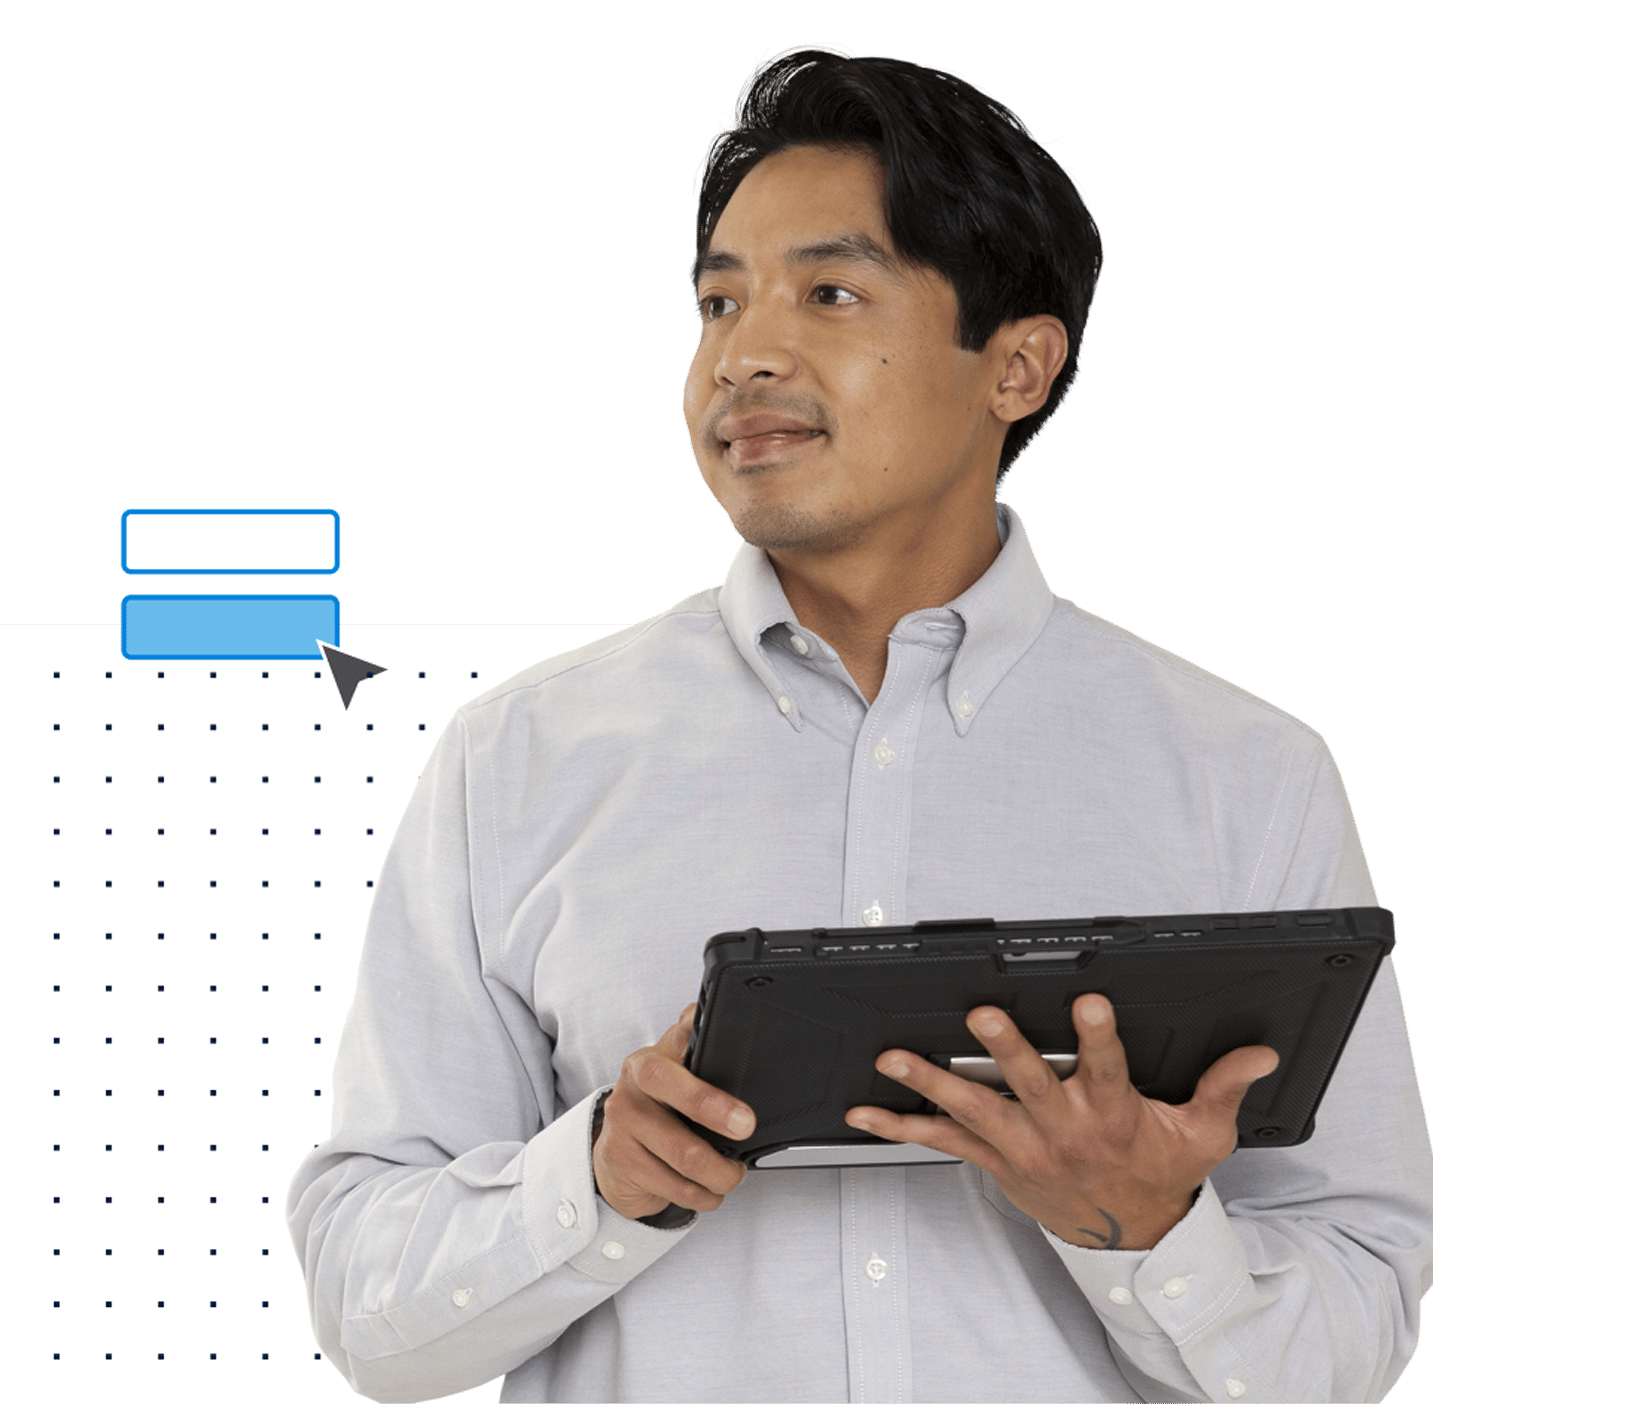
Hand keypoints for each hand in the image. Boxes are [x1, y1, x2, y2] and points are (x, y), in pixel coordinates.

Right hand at [592, 1003, 756, 1220]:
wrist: (615, 1152)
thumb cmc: (659, 1112)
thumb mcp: (678, 1080)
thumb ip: (703, 1058)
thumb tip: (740, 1045)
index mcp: (653, 1057)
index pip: (680, 1036)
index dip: (700, 1034)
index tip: (728, 1047)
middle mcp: (633, 1084)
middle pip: (679, 1092)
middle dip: (716, 1111)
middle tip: (746, 1126)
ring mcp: (622, 1122)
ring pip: (684, 1154)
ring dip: (721, 1173)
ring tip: (732, 1174)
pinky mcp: (619, 1160)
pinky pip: (674, 1186)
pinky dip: (703, 1195)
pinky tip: (709, 1190)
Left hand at [845, 993, 1277, 1250]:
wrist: (1129, 1236)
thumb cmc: (1160, 1173)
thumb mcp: (1203, 1135)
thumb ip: (1223, 1087)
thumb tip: (1257, 1052)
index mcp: (1113, 1115)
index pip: (1106, 1069)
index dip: (1097, 1035)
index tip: (1087, 1002)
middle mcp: (1062, 1129)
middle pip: (1029, 1083)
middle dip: (1005, 1047)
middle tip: (980, 1014)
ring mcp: (1021, 1146)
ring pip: (972, 1108)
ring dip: (930, 1081)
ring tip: (894, 1057)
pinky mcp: (993, 1159)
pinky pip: (940, 1142)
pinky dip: (900, 1125)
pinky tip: (864, 1110)